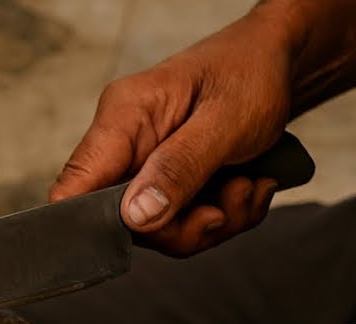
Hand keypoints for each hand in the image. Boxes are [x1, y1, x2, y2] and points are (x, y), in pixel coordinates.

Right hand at [51, 6, 294, 255]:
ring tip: (247, 187)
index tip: (151, 230)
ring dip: (213, 221)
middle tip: (228, 205)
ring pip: (159, 229)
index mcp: (123, 116)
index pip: (76, 185)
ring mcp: (145, 166)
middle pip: (124, 221)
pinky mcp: (167, 182)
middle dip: (183, 227)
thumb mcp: (227, 122)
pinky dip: (224, 216)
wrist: (279, 62)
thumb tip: (134, 217)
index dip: (93, 225)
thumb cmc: (251, 73)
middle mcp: (125, 145)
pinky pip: (183, 223)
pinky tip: (248, 186)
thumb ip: (180, 168)